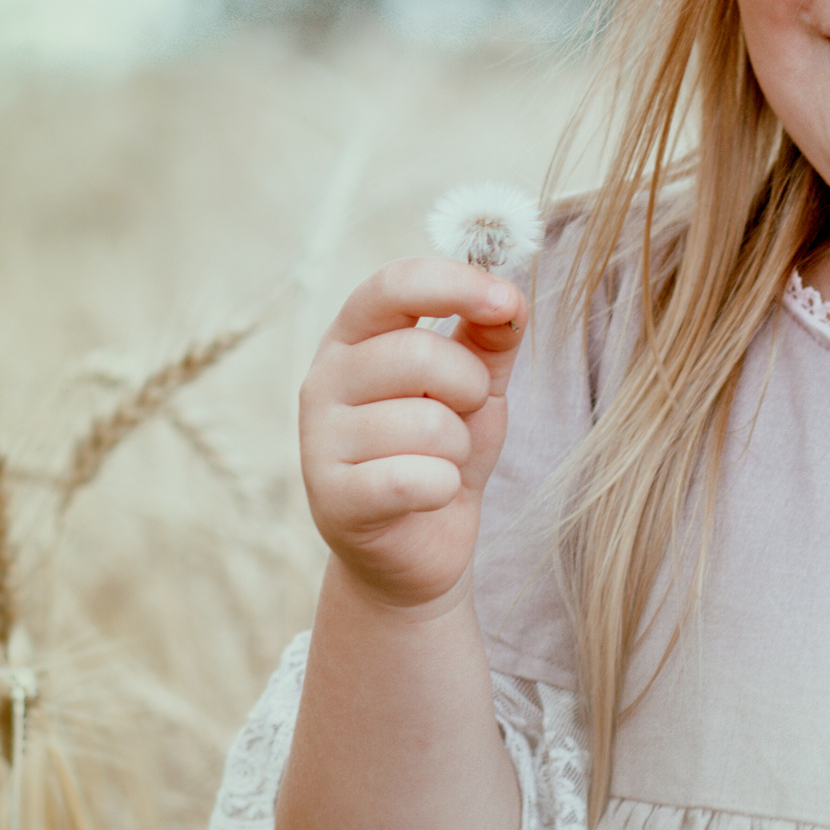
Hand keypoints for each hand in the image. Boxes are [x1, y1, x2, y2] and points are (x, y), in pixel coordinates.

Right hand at [298, 259, 528, 615]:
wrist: (421, 545)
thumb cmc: (444, 449)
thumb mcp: (477, 384)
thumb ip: (490, 336)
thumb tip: (510, 298)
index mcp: (354, 337)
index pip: (393, 284)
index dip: (456, 284)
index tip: (507, 302)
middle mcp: (324, 380)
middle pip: (417, 354)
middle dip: (470, 387)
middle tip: (464, 415)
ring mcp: (319, 441)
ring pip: (426, 422)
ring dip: (458, 446)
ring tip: (440, 460)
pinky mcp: (333, 500)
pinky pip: (416, 478)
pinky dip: (444, 486)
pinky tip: (430, 494)